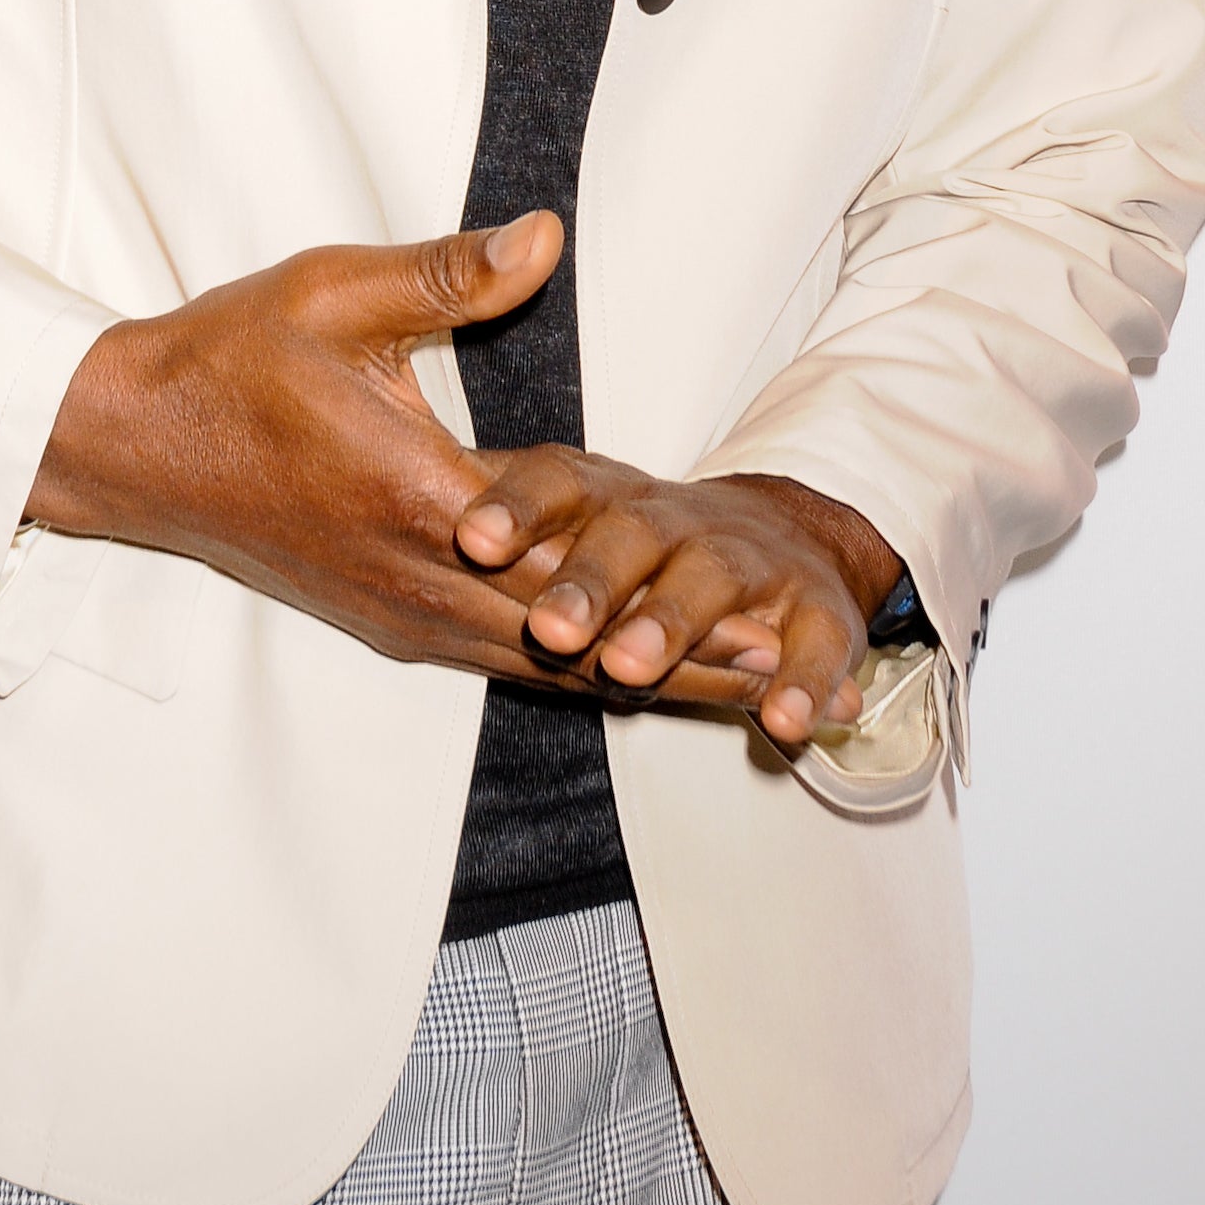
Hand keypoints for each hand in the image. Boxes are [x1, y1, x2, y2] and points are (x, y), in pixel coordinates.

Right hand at [26, 211, 750, 695]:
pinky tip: (622, 670)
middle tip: (784, 676)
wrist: (132, 442)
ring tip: (732, 691)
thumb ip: (446, 275)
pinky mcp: (381, 615)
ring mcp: (395, 609)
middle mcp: (412, 577)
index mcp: (415, 498)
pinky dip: (570, 667)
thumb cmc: (231, 358)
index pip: (568, 558)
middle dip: (681, 658)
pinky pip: (495, 657)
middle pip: (574, 641)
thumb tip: (542, 238)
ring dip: (634, 676)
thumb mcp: (333, 292)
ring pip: (538, 664)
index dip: (667, 588)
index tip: (754, 608)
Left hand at [455, 454, 904, 752]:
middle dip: (588, 583)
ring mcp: (747, 564)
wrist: (784, 540)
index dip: (514, 508)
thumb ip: (508, 520)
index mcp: (605, 497)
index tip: (470, 538)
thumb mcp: (575, 513)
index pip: (554, 484)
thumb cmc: (644, 538)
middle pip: (628, 539)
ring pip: (709, 583)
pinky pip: (814, 645)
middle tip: (546, 627)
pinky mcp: (817, 612)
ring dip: (671, 623)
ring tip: (628, 664)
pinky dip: (803, 683)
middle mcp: (674, 524)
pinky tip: (782, 721)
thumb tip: (387, 505)